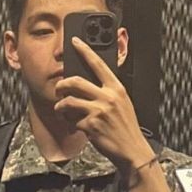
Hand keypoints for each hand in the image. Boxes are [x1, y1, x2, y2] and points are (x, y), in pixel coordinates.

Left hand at [54, 37, 153, 171]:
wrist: (132, 150)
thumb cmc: (125, 127)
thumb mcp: (122, 104)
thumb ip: (107, 92)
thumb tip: (85, 86)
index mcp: (117, 88)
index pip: (98, 64)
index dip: (85, 50)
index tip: (75, 42)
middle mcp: (108, 97)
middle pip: (76, 82)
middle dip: (62, 85)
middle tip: (59, 89)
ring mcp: (99, 111)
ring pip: (69, 101)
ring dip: (60, 106)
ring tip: (61, 109)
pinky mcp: (91, 125)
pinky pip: (72, 120)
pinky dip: (69, 123)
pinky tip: (74, 125)